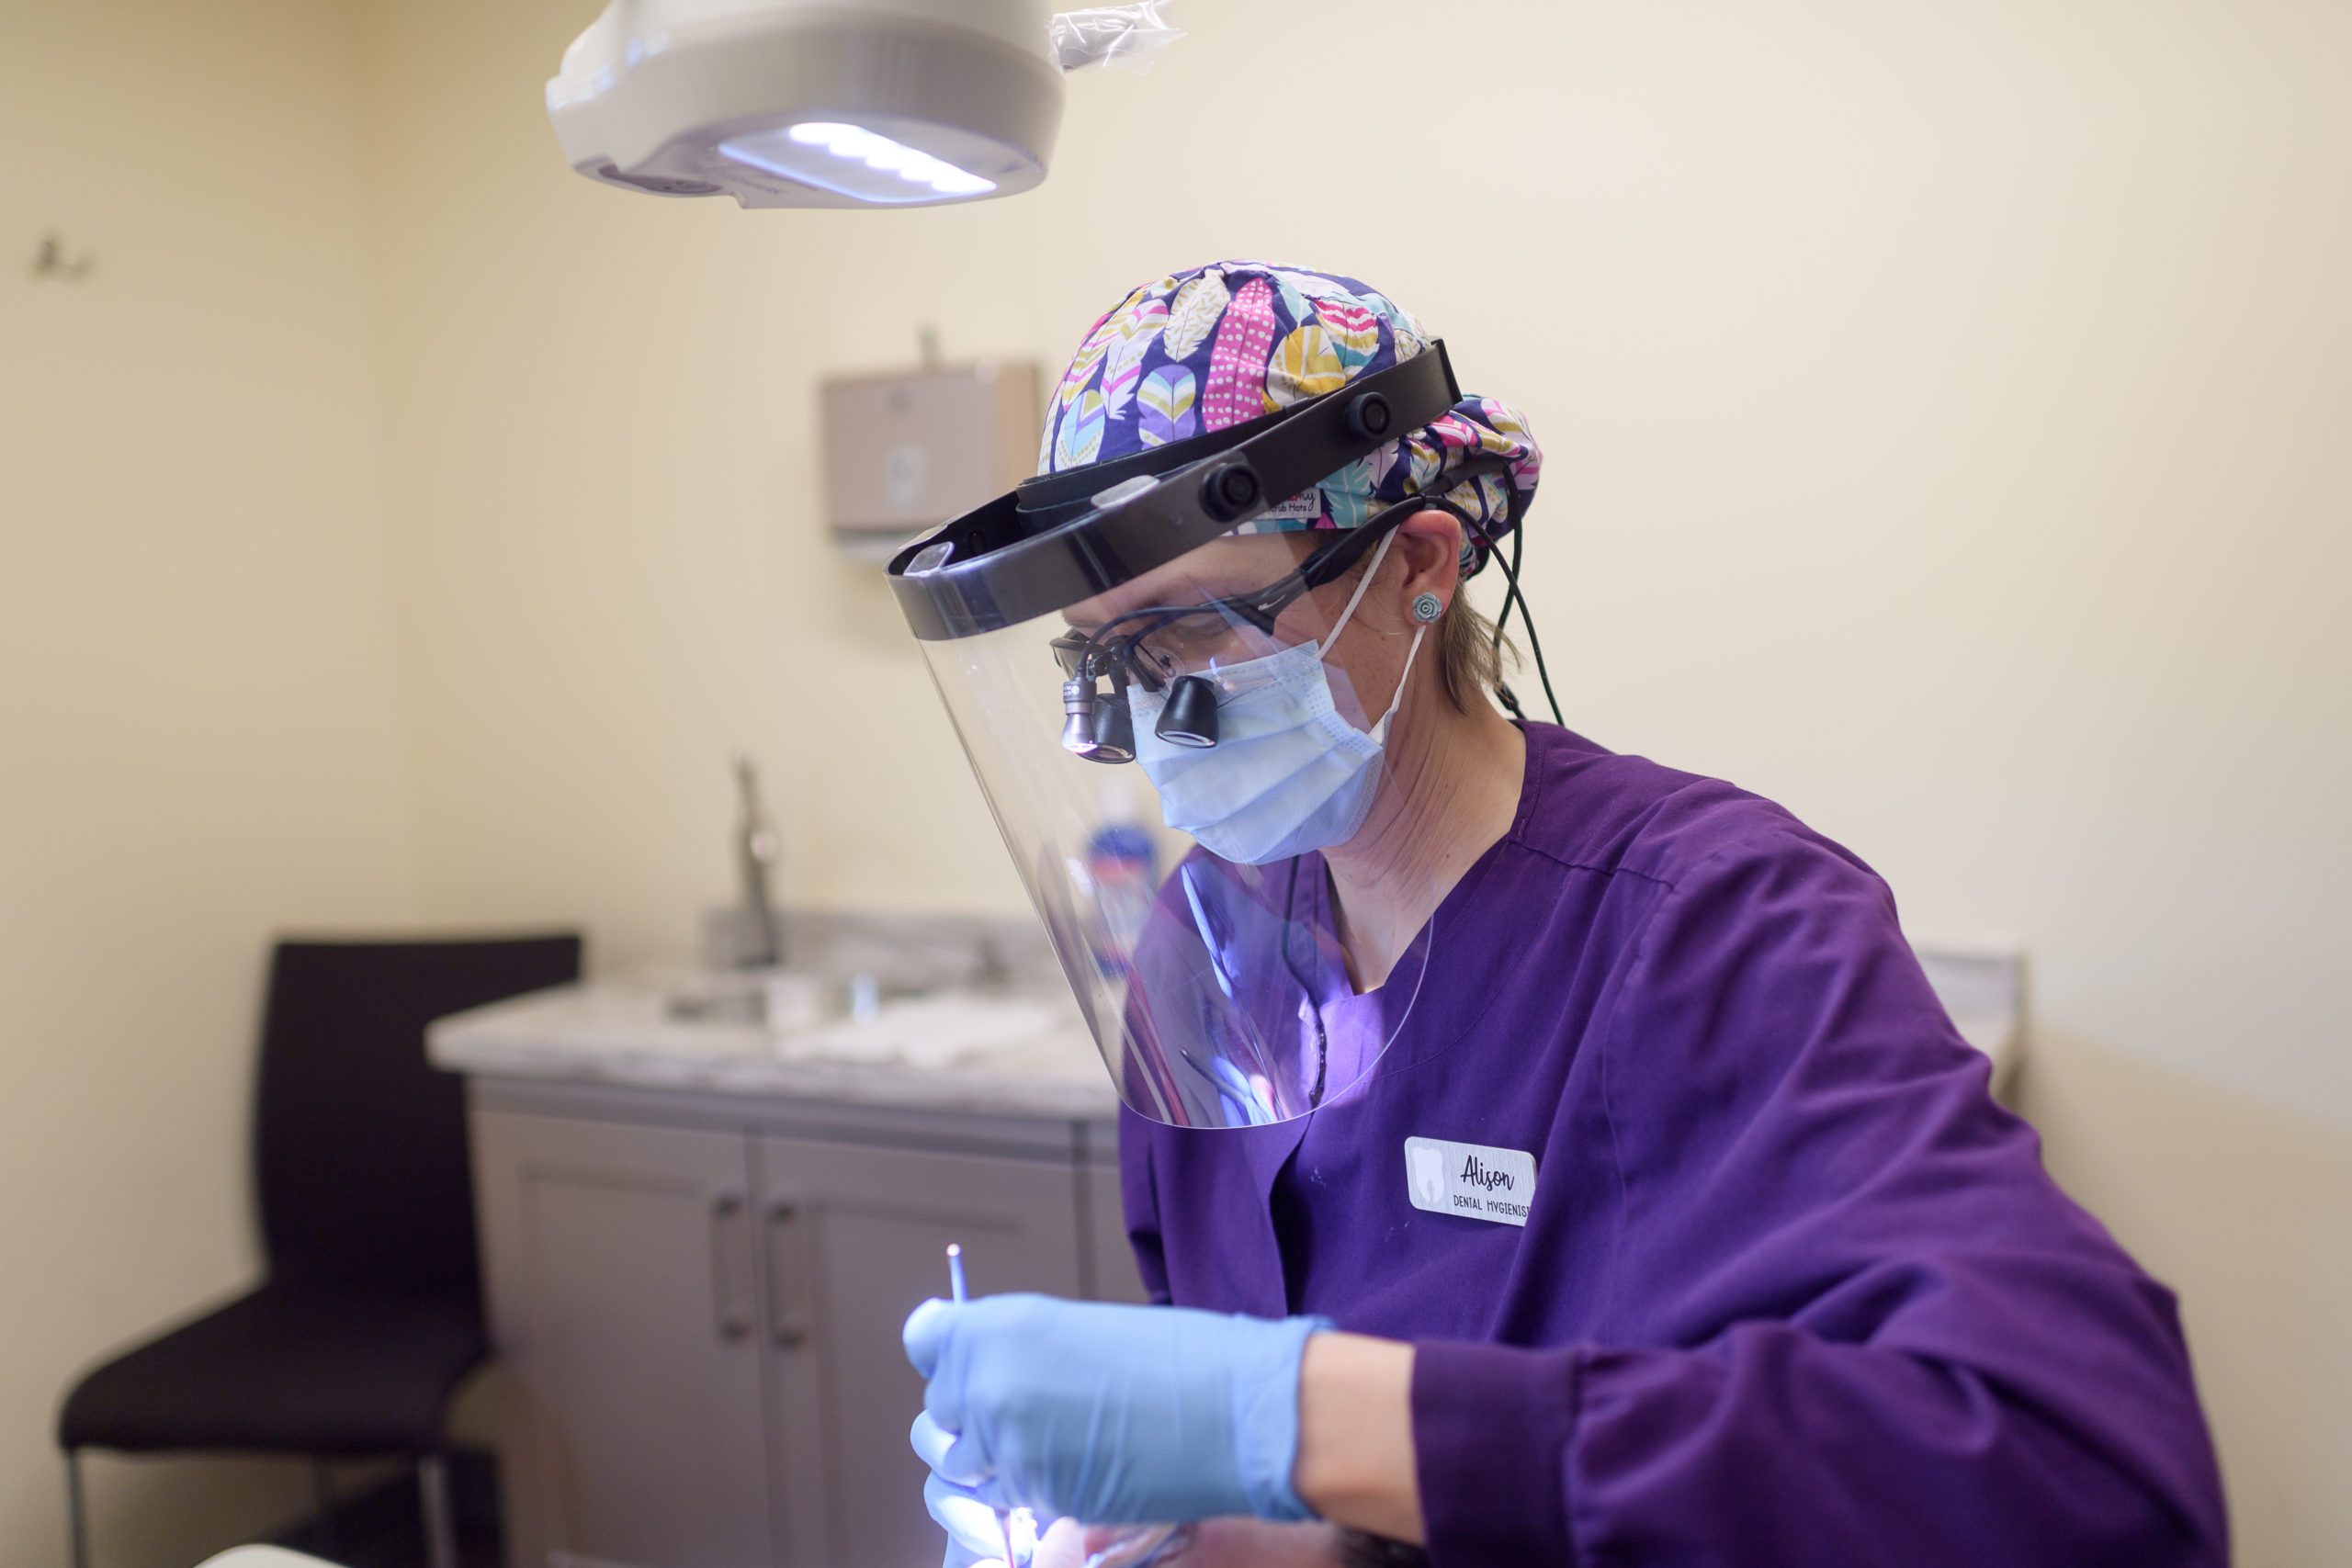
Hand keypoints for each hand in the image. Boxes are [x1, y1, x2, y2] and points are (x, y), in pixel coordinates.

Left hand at [904, 1294, 1328, 1527]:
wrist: (1233, 1409)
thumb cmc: (1176, 1359)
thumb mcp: (1081, 1330)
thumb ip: (1017, 1346)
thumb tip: (980, 1364)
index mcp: (999, 1326)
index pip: (925, 1339)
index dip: (947, 1354)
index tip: (965, 1361)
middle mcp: (987, 1384)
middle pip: (939, 1410)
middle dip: (971, 1416)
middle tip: (1025, 1413)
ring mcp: (1006, 1446)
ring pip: (960, 1465)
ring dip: (992, 1462)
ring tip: (1049, 1444)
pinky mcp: (1034, 1497)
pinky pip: (1004, 1500)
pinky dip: (1027, 1493)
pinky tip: (1074, 1467)